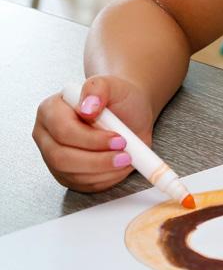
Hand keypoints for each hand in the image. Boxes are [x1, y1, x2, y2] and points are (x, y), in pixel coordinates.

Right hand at [33, 76, 153, 192]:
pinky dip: (105, 180)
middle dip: (97, 160)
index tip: (119, 139)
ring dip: (103, 171)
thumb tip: (87, 107)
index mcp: (51, 109)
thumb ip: (98, 89)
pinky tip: (120, 167)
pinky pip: (82, 185)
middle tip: (125, 155)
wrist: (127, 111)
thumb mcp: (113, 84)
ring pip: (72, 175)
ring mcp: (54, 157)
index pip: (63, 131)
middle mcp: (47, 135)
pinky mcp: (67, 174)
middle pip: (62, 158)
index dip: (91, 139)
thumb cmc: (118, 97)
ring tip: (127, 159)